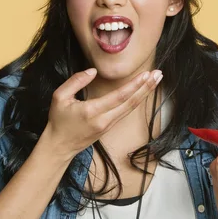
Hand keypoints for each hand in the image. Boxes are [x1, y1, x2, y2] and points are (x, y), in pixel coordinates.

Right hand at [42, 68, 162, 159]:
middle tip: (159, 75)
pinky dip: (136, 101)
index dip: (134, 85)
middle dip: (146, 88)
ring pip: (131, 108)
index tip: (146, 75)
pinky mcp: (109, 128)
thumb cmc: (58, 121)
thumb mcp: (59, 97)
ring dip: (144, 94)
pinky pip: (126, 112)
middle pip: (131, 103)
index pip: (119, 97)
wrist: (58, 147)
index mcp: (92, 111)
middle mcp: (104, 120)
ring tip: (155, 80)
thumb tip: (93, 71)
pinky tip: (142, 92)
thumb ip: (75, 81)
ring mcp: (108, 126)